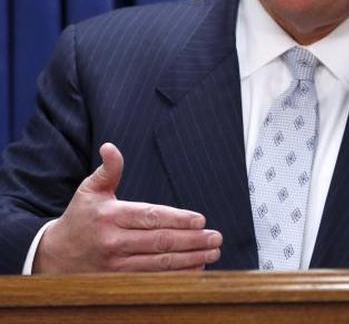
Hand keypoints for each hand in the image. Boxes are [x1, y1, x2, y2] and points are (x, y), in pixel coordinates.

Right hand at [32, 143, 222, 272]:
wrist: (53, 256)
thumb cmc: (79, 219)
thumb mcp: (89, 191)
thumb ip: (108, 170)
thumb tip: (110, 147)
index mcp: (111, 216)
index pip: (151, 217)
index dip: (178, 219)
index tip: (201, 220)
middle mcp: (113, 241)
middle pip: (160, 241)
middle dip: (192, 240)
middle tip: (215, 238)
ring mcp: (115, 265)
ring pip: (159, 263)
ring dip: (190, 258)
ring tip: (212, 252)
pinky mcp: (118, 280)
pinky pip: (152, 278)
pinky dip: (176, 275)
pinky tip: (196, 269)